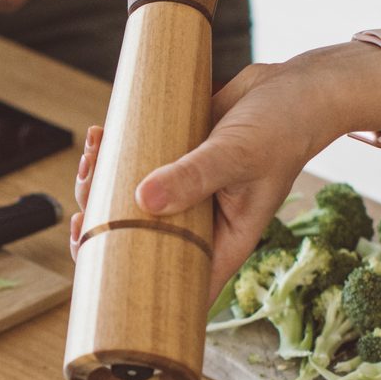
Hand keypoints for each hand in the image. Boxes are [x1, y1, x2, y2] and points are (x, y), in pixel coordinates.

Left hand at [71, 47, 380, 290]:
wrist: (297, 87)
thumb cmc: (284, 128)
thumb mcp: (238, 155)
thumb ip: (193, 177)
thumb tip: (143, 197)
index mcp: (221, 242)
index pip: (175, 288)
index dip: (133, 293)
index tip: (97, 277)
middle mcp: (199, 223)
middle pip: (139, 245)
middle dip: (102, 230)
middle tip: (83, 210)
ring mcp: (184, 192)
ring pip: (129, 203)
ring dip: (100, 184)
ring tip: (92, 154)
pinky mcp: (174, 159)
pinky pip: (134, 166)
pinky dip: (112, 153)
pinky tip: (99, 134)